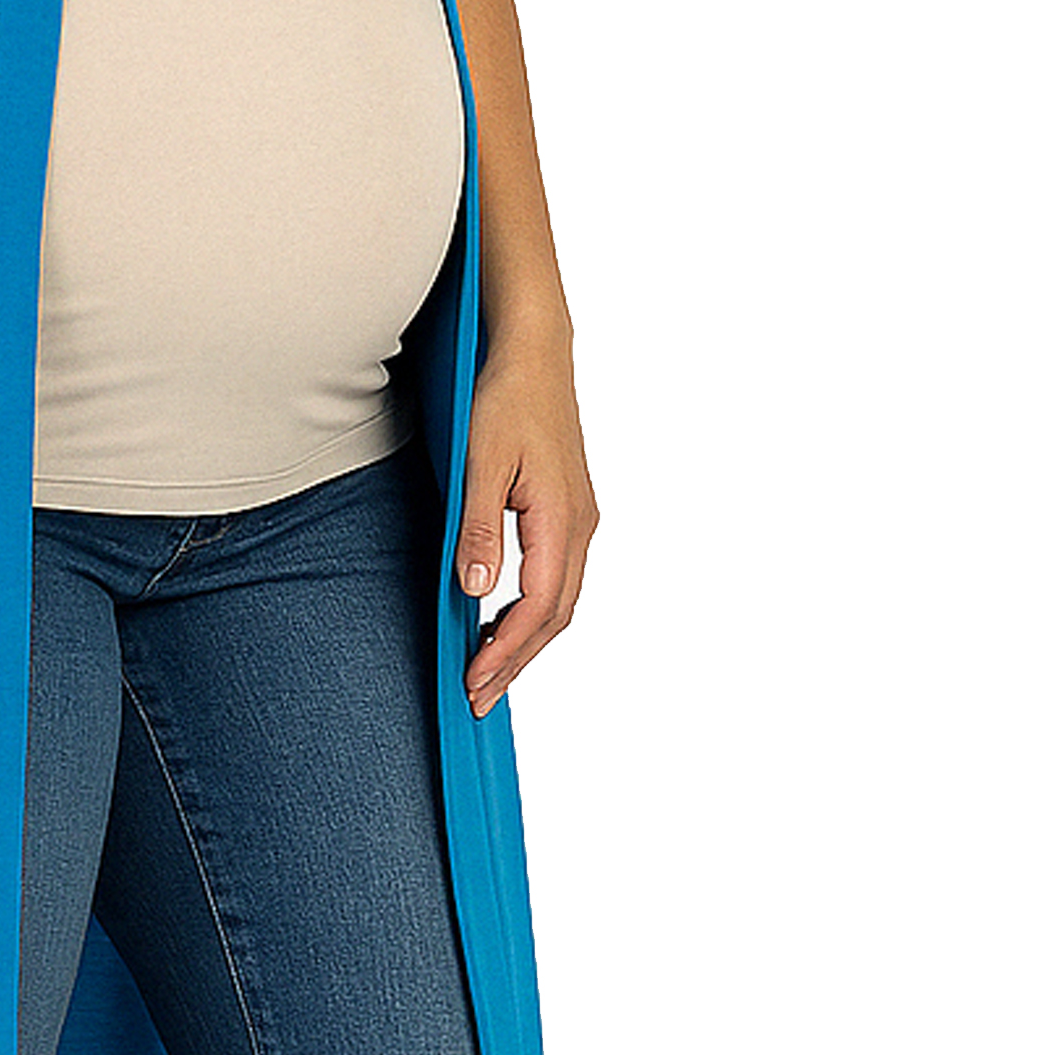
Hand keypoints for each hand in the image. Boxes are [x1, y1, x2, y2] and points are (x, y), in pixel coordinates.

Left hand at [454, 345, 597, 718]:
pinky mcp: (568, 513)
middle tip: (479, 698)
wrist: (534, 355)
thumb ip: (479, 529)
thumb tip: (474, 589)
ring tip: (488, 672)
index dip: (508, 650)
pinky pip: (556, 579)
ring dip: (525, 641)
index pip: (540, 606)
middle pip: (556, 616)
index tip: (475, 681)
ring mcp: (578, 521)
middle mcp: (580, 526)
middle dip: (517, 661)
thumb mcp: (481, 463)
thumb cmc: (506, 400)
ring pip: (560, 601)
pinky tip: (502, 622)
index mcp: (563, 519)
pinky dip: (531, 612)